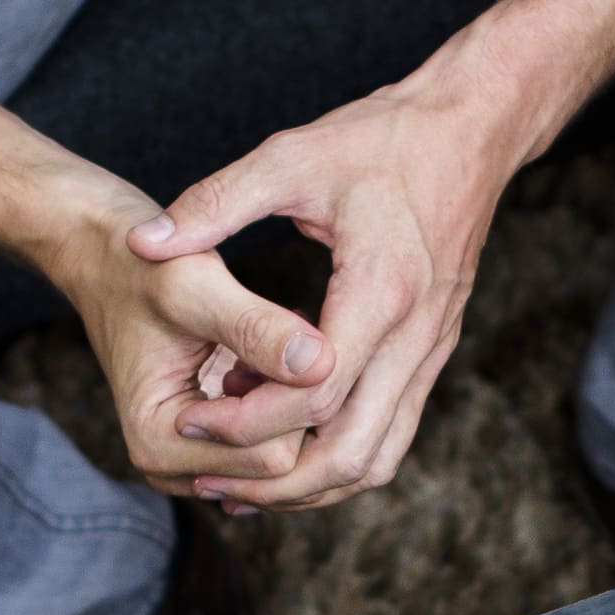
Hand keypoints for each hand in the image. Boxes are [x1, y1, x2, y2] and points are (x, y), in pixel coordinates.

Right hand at [46, 192, 335, 505]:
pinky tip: (269, 351)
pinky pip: (281, 439)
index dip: (297, 395)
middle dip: (298, 397)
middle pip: (284, 463)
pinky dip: (288, 396)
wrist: (108, 259)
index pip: (272, 456)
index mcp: (158, 445)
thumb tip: (322, 366)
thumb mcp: (194, 286)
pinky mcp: (214, 446)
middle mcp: (173, 470)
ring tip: (273, 334)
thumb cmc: (140, 266)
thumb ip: (254, 328)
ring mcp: (194, 462)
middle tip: (287, 323)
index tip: (289, 319)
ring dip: (296, 394)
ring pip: (289, 452)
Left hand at [120, 79, 515, 514]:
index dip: (247, 422)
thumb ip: (215, 202)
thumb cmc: (381, 139)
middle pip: (351, 453)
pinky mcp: (431, 354)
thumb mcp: (290, 157)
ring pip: (378, 459)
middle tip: (211, 481)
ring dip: (310, 485)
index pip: (314, 395)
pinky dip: (337, 456)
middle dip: (276, 483)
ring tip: (242, 484)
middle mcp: (416, 337)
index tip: (191, 419)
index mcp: (381, 292)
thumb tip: (144, 243)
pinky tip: (285, 446)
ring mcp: (431, 352)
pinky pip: (388, 433)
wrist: (470, 129)